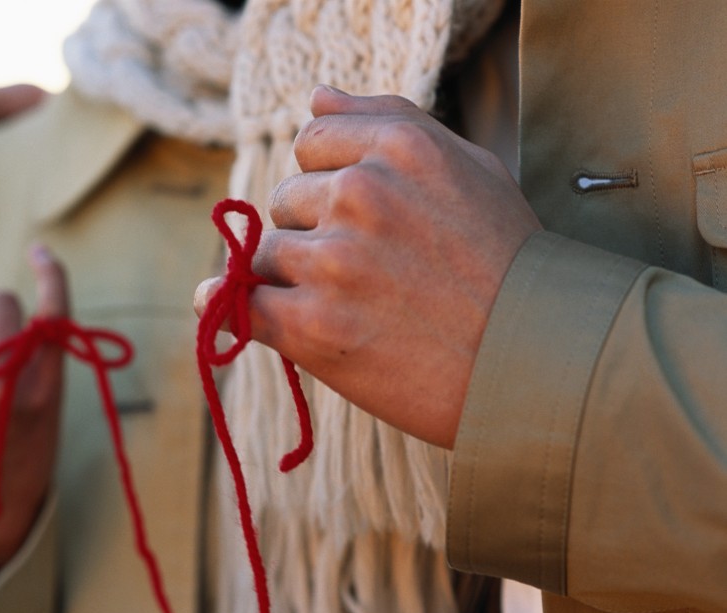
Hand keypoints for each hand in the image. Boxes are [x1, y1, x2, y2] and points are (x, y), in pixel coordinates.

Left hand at [195, 87, 540, 447]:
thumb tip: (315, 96)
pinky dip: (233, 311)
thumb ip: (389, 121)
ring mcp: (333, 261)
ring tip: (348, 306)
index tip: (352, 214)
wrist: (532, 367)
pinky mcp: (311, 325)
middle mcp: (361, 193)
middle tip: (362, 271)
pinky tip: (231, 312)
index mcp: (400, 148)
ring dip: (292, 278)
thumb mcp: (468, 168)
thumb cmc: (505, 266)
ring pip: (264, 254)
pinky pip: (239, 303)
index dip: (327, 179)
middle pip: (285, 200)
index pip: (311, 140)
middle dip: (312, 231)